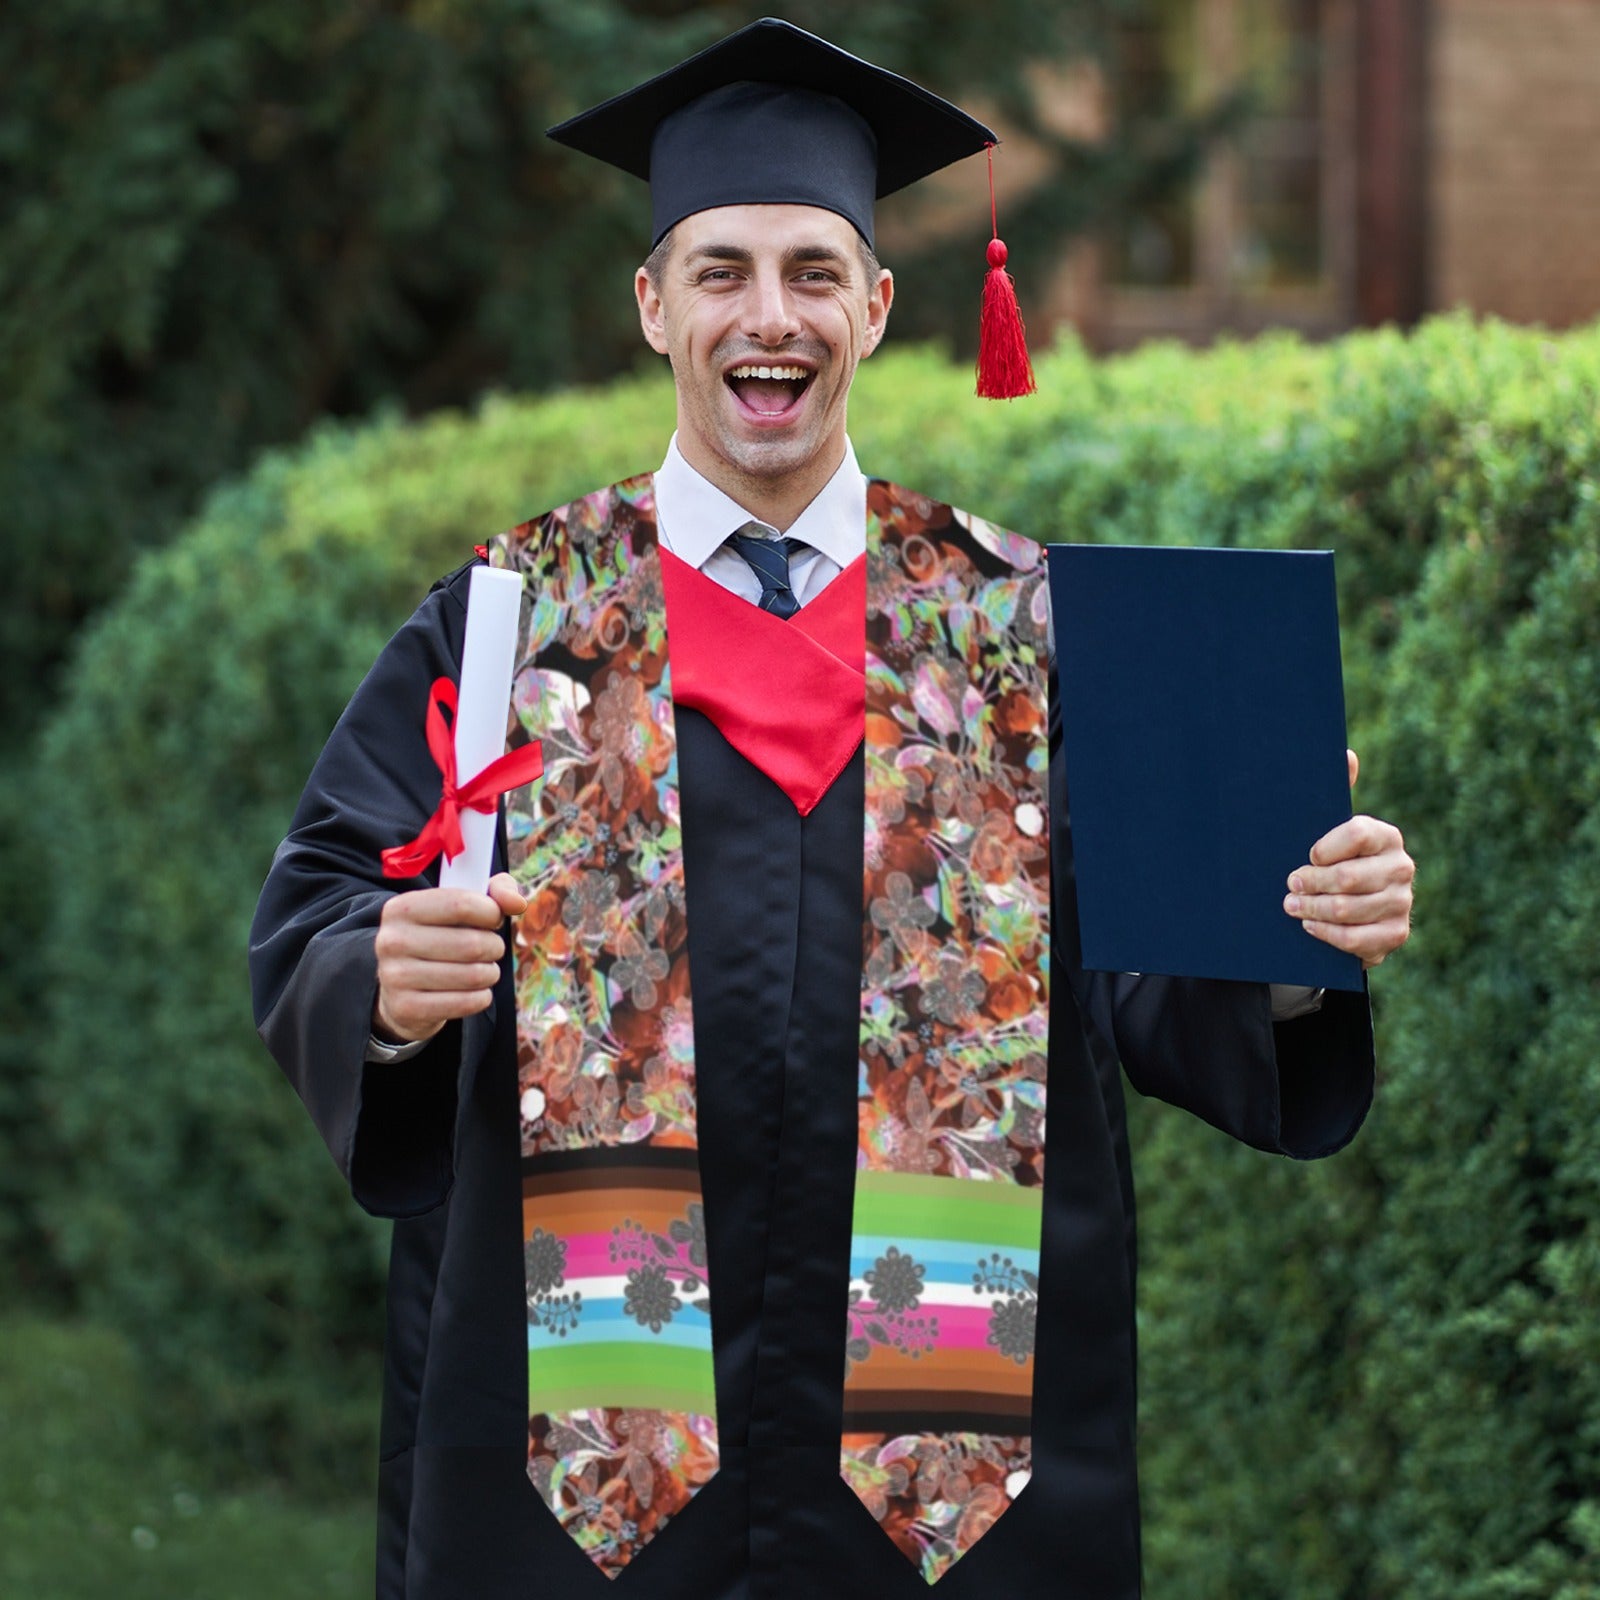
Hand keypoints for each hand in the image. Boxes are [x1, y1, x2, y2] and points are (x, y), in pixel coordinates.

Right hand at [372, 872, 528, 1043]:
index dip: (491, 912)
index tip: (493, 919)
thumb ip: (495, 892)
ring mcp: (395, 976)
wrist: (401, 988)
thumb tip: (517, 902)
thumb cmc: (441, 936)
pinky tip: (474, 991)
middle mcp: (392, 940)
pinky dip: (481, 997)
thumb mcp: (461, 905)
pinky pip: (466, 1003)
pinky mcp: (406, 1008)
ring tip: (483, 970)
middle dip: (494, 947)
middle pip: (472, 944)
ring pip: (473, 975)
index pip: (461, 904)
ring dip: (490, 973)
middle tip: (490, 949)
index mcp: (402, 908)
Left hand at [1283, 750, 1413, 968]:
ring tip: (1291, 906)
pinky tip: (1310, 926)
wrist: (1350, 908)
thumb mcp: (1329, 828)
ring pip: (1348, 909)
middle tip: (1289, 885)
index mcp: (1386, 836)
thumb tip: (1346, 754)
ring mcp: (1401, 902)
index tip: (1306, 855)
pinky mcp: (1395, 934)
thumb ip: (1336, 792)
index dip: (1325, 847)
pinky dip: (1327, 934)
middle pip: (1348, 877)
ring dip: (1312, 909)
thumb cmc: (1332, 860)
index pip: (1356, 833)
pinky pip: (1356, 939)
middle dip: (1310, 883)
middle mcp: (1401, 867)